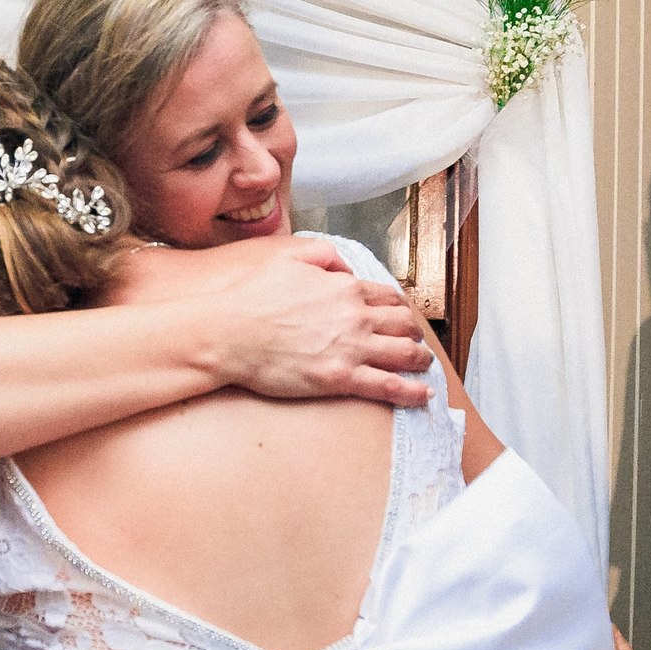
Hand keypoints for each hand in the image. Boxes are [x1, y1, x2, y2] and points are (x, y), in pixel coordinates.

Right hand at [205, 236, 433, 406]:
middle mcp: (356, 317)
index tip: (400, 314)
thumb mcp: (289, 255)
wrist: (228, 332)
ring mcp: (350, 349)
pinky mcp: (339, 378)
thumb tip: (344, 267)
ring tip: (422, 364)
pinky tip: (422, 394)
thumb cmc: (251, 296)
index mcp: (345, 288)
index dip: (398, 306)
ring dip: (419, 359)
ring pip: (404, 354)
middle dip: (413, 331)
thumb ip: (323, 255)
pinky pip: (388, 386)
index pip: (387, 296)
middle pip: (402, 324)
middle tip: (414, 340)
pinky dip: (411, 391)